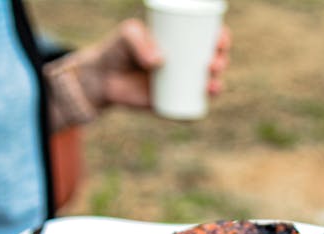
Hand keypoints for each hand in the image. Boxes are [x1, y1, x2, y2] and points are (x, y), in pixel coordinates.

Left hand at [44, 19, 231, 125]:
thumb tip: (158, 61)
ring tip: (211, 85)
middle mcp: (185, 62)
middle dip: (221, 62)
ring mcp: (179, 84)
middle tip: (212, 64)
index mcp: (181, 41)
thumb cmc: (117, 50)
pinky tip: (205, 105)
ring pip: (206, 84)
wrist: (102, 79)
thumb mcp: (127, 36)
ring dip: (216, 84)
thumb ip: (138, 42)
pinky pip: (190, 108)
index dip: (220, 38)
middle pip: (213, 60)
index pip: (208, 37)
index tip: (219, 40)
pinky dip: (200, 108)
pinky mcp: (170, 102)